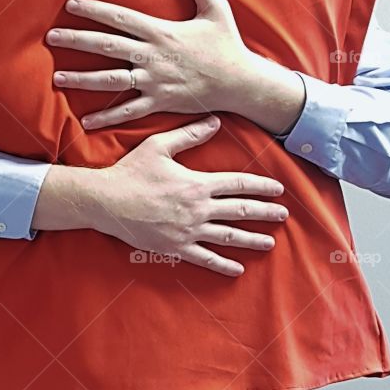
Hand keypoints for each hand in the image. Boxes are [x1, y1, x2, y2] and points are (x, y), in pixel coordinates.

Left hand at [48, 0, 253, 129]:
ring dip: (82, 80)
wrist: (241, 83)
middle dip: (76, 41)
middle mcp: (153, 56)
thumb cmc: (227, 45)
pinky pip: (128, 111)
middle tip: (50, 38)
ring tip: (57, 78)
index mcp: (161, 32)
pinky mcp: (159, 102)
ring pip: (111, 80)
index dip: (93, 11)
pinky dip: (106, 117)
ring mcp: (154, 82)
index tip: (70, 5)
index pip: (120, 18)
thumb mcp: (215, 8)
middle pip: (106, 46)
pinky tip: (85, 120)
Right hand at [89, 115, 287, 277]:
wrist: (105, 201)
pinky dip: (222, 264)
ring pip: (228, 237)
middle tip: (284, 216)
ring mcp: (188, 230)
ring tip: (269, 242)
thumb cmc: (131, 171)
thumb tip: (215, 121)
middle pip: (240, 211)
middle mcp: (198, 209)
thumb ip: (189, 134)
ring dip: (251, 240)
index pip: (237, 184)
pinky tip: (237, 268)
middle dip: (265, 213)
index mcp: (197, 184)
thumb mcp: (159, 146)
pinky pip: (204, 258)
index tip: (278, 190)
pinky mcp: (175, 247)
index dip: (261, 186)